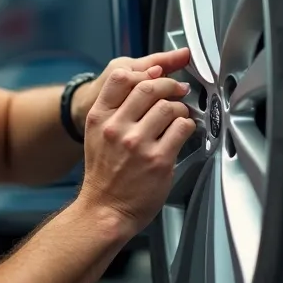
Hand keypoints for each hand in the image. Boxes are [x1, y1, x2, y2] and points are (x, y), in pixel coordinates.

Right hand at [77, 59, 197, 235]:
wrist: (105, 210)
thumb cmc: (104, 175)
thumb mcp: (96, 136)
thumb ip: (113, 111)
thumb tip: (143, 85)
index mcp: (99, 118)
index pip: (120, 78)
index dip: (144, 71)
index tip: (157, 73)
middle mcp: (116, 128)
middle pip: (149, 88)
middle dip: (169, 85)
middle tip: (177, 89)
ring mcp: (138, 144)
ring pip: (168, 107)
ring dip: (180, 108)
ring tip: (179, 115)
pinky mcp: (158, 160)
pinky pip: (181, 128)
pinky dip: (187, 126)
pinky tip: (182, 131)